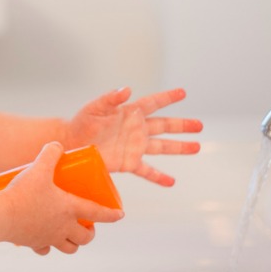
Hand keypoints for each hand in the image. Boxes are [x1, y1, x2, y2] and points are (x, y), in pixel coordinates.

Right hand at [1, 142, 124, 254]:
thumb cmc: (22, 193)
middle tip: (88, 226)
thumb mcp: (38, 168)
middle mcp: (63, 227)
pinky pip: (45, 249)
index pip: (98, 213)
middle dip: (90, 233)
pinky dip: (47, 247)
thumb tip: (57, 145)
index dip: (112, 214)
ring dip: (73, 243)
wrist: (1, 216)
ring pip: (69, 247)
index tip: (120, 215)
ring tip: (71, 235)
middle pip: (84, 237)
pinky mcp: (33, 242)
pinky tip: (44, 241)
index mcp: (70, 209)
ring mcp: (49, 237)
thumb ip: (50, 153)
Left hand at [67, 88, 202, 186]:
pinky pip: (147, 170)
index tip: (182, 92)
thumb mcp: (94, 107)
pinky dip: (158, 176)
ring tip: (196, 147)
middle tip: (199, 125)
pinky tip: (171, 181)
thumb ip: (110, 98)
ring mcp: (134, 146)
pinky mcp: (128, 162)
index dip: (167, 98)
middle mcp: (136, 129)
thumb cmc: (81, 122)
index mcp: (129, 113)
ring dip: (179, 147)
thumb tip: (127, 89)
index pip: (153, 103)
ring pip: (161, 147)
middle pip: (164, 126)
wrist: (71, 142)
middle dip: (182, 125)